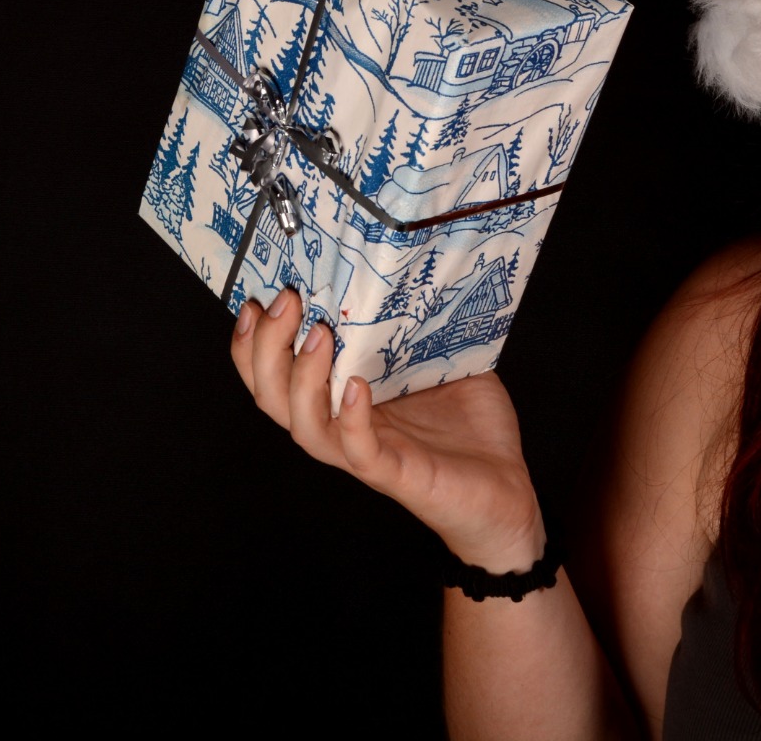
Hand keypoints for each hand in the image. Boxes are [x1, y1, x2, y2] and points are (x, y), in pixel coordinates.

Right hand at [230, 290, 543, 569]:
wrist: (505, 488)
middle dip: (268, 350)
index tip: (258, 302)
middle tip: (286, 305)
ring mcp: (366, 453)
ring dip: (303, 380)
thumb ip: (423, 329)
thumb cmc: (472, 429)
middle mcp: (343, 428)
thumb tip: (419, 273)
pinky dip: (352, 419)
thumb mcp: (443, 364)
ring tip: (318, 337)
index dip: (255, 345)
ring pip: (306, 427)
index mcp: (345, 401)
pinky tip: (355, 387)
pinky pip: (360, 451)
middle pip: (274, 399)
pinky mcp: (396, 473)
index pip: (278, 377)